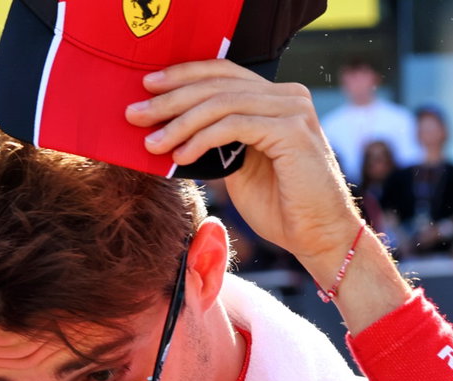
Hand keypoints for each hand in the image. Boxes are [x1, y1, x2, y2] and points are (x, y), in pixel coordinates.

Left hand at [128, 60, 362, 283]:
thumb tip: (171, 130)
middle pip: (218, 84)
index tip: (148, 87)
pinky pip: (235, 125)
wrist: (317, 235)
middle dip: (171, 99)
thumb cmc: (280, 206)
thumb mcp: (238, 166)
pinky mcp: (292, 131)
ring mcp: (293, 110)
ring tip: (152, 142)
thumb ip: (216, 142)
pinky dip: (203, 138)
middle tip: (136, 114)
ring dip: (181, 122)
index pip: (223, 73)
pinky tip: (181, 154)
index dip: (183, 75)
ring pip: (223, 102)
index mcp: (275, 98)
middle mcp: (288, 96)